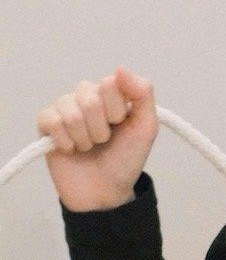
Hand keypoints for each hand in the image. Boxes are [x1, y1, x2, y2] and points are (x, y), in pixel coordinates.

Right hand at [38, 65, 158, 212]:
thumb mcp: (146, 127)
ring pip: (70, 111)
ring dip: (84, 138)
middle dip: (101, 128)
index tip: (121, 125)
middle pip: (89, 97)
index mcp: (112, 94)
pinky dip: (65, 141)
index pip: (110, 83)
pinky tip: (70, 149)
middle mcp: (87, 96)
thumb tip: (120, 68)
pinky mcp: (46, 125)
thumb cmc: (126, 158)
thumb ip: (142, 94)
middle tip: (104, 140)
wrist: (105, 191)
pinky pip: (51, 121)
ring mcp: (65, 109)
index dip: (116, 110)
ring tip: (88, 147)